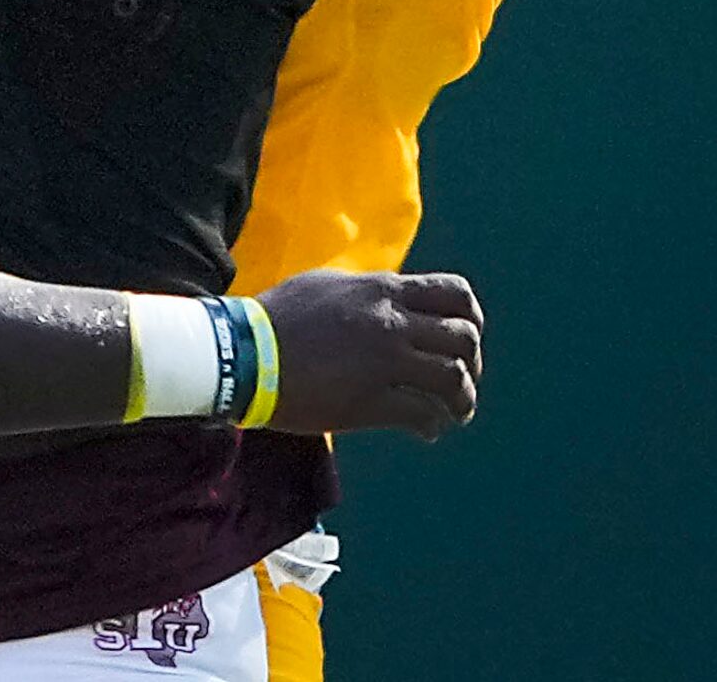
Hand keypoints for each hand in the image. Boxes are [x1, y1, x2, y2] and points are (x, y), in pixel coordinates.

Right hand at [258, 268, 481, 440]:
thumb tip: (392, 296)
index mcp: (382, 290)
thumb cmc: (279, 316)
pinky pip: (424, 416)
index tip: (462, 338)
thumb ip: (368, 291)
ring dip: (461, 400)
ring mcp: (383, 363)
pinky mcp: (371, 403)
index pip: (455, 294)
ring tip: (452, 412)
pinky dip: (434, 425)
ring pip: (453, 380)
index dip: (470, 318)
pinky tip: (426, 430)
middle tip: (459, 381)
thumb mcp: (329, 285)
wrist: (245, 351)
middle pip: (464, 338)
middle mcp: (391, 322)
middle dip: (471, 364)